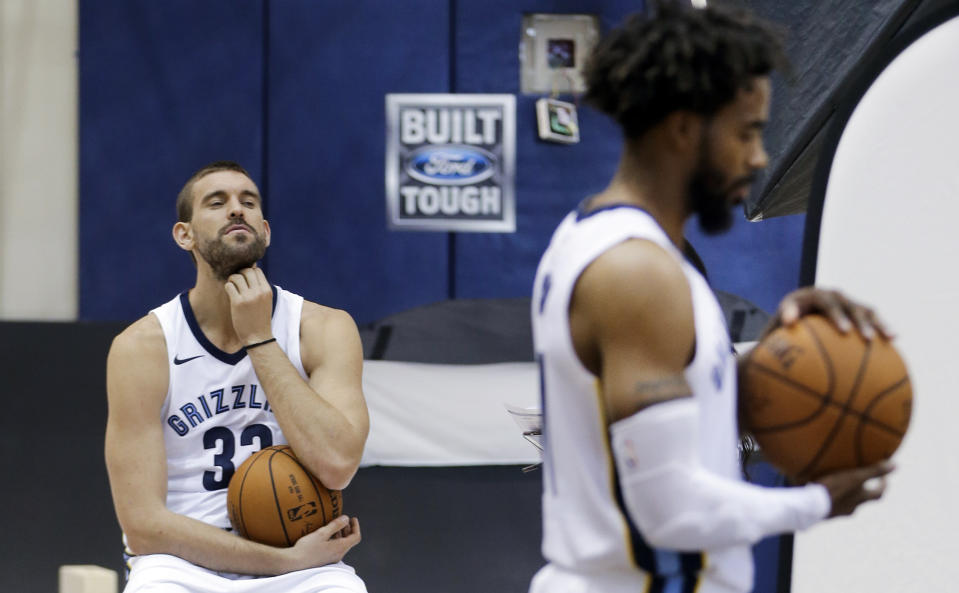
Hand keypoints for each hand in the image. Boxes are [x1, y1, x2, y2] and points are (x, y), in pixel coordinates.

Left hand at [224, 267, 273, 344]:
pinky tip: (230, 294)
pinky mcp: (238, 302)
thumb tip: (251, 275)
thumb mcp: (266, 302)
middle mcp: (259, 291)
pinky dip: (228, 287)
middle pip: (247, 271)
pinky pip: (229, 286)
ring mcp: (248, 297)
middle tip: (237, 282)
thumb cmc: (260, 319)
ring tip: (232, 287)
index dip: (249, 272)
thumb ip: (260, 289)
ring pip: (237, 277)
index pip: (257, 271)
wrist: (258, 337)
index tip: (245, 279)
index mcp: (267, 290)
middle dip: (240, 273)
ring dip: (232, 279)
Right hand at [285, 515, 360, 570]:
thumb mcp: (322, 533)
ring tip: (335, 526)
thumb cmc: (307, 548)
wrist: (294, 562)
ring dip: (341, 534)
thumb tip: (346, 518)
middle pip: (349, 541)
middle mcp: (338, 555)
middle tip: (344, 521)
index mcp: (340, 548)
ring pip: (342, 545)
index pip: (356, 537)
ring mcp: (332, 559)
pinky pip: (334, 548)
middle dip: (348, 530)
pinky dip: (334, 540)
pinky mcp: (325, 560)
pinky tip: (326, 535)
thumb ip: (336, 525)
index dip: (356, 527)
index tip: (352, 518)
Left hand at [764, 287, 892, 340]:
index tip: (844, 331)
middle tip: (867, 339)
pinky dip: (883, 327)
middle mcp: (834, 296)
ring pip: (867, 311)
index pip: (828, 303)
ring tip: (890, 337)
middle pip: (851, 306)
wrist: (798, 312)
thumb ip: (783, 318)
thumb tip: (788, 322)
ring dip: (879, 323)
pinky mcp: (857, 312)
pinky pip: (873, 320)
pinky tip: (894, 340)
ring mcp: (847, 303)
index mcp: (815, 295)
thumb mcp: (779, 320)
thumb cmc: (785, 322)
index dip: (838, 315)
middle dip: (861, 321)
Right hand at [816, 461, 893, 517]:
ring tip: (837, 482)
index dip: (883, 486)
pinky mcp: (824, 512)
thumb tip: (896, 465)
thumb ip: (874, 471)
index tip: (884, 478)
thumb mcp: (855, 477)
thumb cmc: (834, 490)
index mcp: (860, 499)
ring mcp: (838, 511)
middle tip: (859, 478)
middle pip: (862, 499)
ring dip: (845, 493)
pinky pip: (831, 503)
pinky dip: (830, 496)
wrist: (811, 506)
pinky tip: (821, 489)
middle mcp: (852, 507)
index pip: (878, 494)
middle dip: (862, 489)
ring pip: (846, 502)